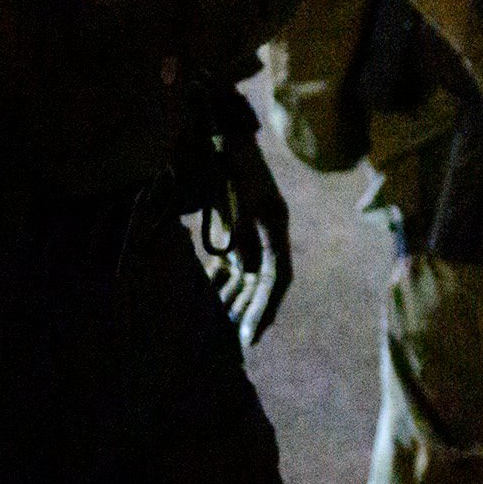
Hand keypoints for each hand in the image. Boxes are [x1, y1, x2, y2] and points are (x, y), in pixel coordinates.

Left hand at [199, 125, 294, 347]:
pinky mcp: (231, 235)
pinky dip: (217, 289)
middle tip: (234, 347)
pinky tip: (205, 308)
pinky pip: (226, 270)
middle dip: (248, 314)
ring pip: (242, 281)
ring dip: (233, 305)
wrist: (219, 136)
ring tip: (219, 336)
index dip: (266, 307)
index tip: (252, 336)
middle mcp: (265, 236)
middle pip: (260, 284)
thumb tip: (244, 266)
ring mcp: (248, 236)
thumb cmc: (232, 163)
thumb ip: (242, 228)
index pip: (277, 276)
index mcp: (275, 227)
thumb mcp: (241, 194)